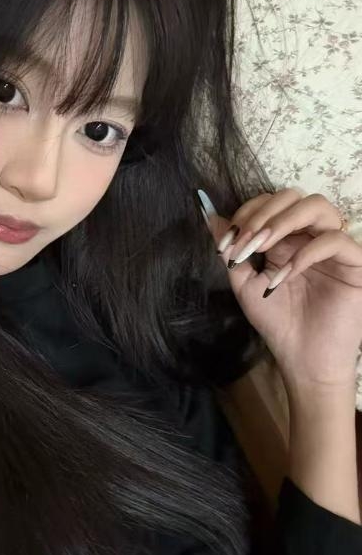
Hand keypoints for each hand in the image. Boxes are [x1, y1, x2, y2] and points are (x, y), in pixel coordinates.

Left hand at [198, 187, 361, 391]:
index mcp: (286, 237)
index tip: (227, 241)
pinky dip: (305, 252)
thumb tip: (208, 214)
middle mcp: (310, 235)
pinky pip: (334, 240)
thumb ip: (231, 248)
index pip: (270, 202)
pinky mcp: (354, 263)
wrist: (302, 359)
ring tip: (263, 245)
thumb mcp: (244, 282)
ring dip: (283, 221)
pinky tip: (285, 274)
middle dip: (262, 214)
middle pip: (293, 195)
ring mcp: (333, 247)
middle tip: (245, 241)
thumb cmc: (277, 321)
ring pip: (318, 206)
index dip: (247, 213)